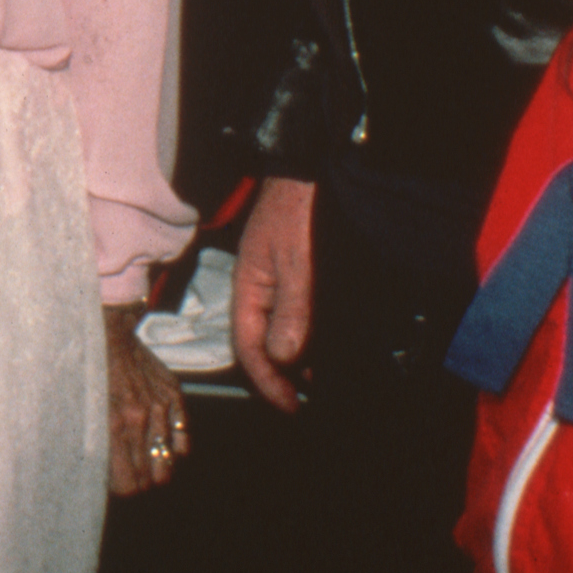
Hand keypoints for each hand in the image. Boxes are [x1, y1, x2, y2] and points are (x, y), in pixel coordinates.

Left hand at [105, 304, 189, 497]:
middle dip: (140, 481)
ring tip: (147, 463)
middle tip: (131, 475)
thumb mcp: (80, 409)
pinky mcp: (173, 395)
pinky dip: (176, 447)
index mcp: (113, 426)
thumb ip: (93, 442)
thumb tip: (102, 475)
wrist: (108, 330)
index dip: (124, 489)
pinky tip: (163, 445)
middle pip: (150, 477)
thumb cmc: (87, 369)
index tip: (118, 485)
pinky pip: (184, 437)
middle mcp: (139, 420)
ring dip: (158, 467)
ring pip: (169, 462)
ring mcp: (160, 407)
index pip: (129, 484)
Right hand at [230, 176, 316, 412]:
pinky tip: (324, 345)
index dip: (267, 380)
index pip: (248, 347)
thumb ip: (291, 308)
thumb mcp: (297, 261)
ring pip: (278, 332)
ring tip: (320, 379)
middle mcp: (257, 290)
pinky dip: (306, 335)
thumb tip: (283, 357)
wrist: (308, 169)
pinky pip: (292, 315)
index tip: (291, 404)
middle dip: (280, 375)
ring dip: (295, 358)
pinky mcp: (293, 275)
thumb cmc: (298, 210)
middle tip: (307, 398)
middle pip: (260, 344)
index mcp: (248, 288)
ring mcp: (274, 282)